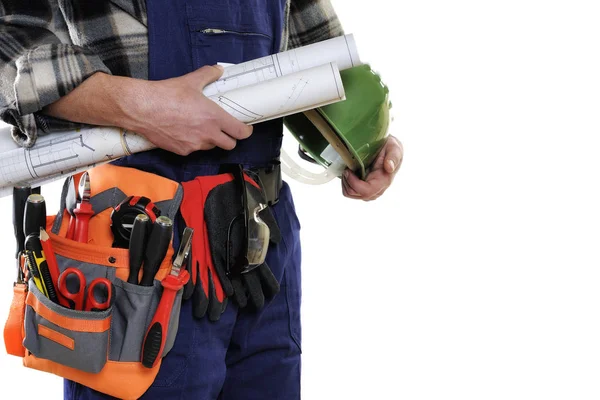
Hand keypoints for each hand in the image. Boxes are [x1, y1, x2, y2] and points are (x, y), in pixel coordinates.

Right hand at [125, 65, 251, 154]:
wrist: (142, 108)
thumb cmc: (166, 94)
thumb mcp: (190, 81)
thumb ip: (208, 75)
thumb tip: (218, 70)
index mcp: (214, 117)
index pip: (240, 132)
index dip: (246, 131)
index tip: (246, 128)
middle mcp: (207, 134)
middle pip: (229, 145)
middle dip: (230, 138)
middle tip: (225, 130)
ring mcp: (195, 145)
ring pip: (210, 147)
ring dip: (210, 140)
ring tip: (201, 127)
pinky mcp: (182, 151)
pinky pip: (193, 149)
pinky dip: (193, 143)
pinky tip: (184, 131)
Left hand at [341, 135, 402, 200]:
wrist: (388, 150)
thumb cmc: (390, 148)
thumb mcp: (394, 147)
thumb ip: (393, 156)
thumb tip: (389, 167)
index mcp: (384, 181)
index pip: (366, 191)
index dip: (353, 183)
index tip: (348, 170)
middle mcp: (377, 190)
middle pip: (355, 194)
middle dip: (347, 181)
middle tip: (347, 168)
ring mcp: (370, 192)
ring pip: (350, 194)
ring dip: (345, 182)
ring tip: (348, 169)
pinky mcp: (364, 190)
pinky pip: (350, 192)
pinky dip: (346, 183)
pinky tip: (350, 173)